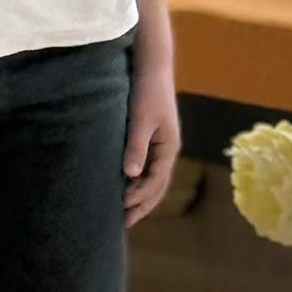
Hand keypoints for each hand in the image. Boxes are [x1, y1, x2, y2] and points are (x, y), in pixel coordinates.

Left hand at [123, 62, 180, 226]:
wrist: (152, 69)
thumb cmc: (146, 92)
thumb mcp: (140, 120)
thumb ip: (136, 146)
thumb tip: (131, 174)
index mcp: (168, 148)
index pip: (156, 182)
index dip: (140, 197)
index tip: (123, 209)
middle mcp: (167, 151)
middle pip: (157, 186)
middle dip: (142, 205)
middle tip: (124, 223)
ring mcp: (161, 146)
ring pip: (153, 179)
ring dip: (140, 196)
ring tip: (124, 212)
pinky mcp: (151, 139)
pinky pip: (147, 168)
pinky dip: (138, 182)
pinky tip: (124, 187)